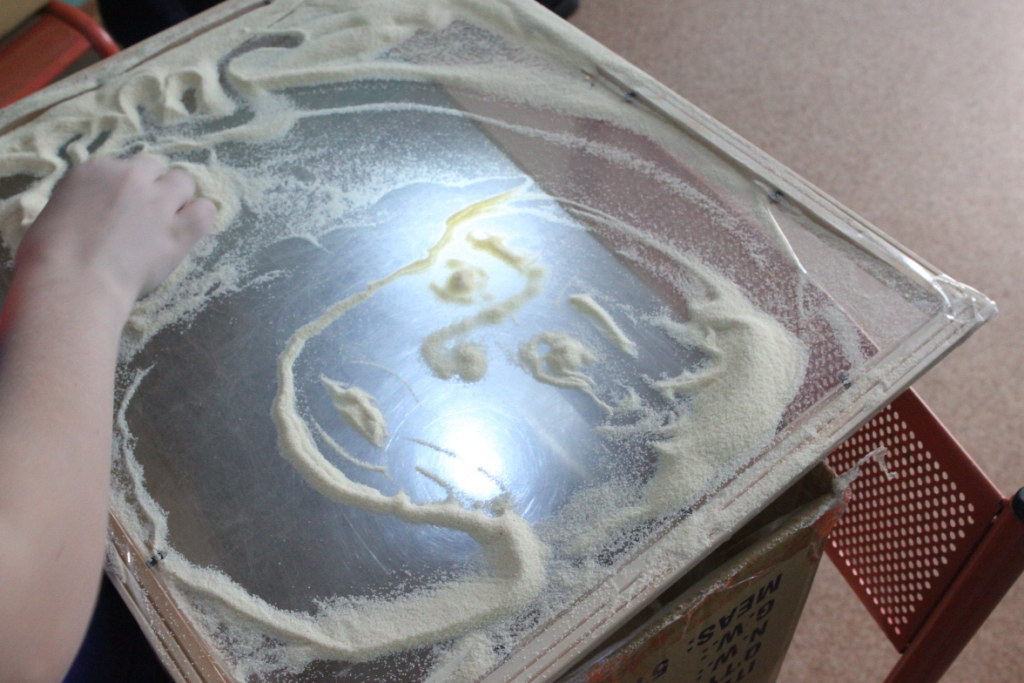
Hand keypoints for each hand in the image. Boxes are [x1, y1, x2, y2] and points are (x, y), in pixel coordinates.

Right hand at [15, 154, 214, 315]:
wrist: (74, 283)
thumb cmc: (49, 257)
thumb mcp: (56, 212)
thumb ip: (84, 201)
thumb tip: (94, 212)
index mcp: (95, 170)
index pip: (123, 167)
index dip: (125, 189)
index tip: (120, 209)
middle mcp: (130, 177)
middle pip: (156, 168)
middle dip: (153, 187)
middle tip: (146, 216)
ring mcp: (158, 202)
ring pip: (184, 182)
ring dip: (178, 199)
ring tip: (168, 223)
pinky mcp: (179, 229)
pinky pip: (205, 211)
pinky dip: (200, 218)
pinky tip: (188, 231)